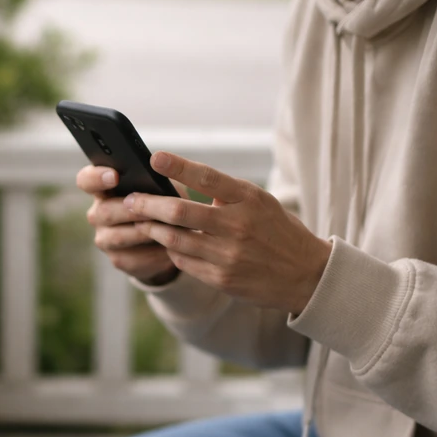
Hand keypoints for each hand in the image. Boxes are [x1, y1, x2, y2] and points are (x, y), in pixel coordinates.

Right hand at [78, 165, 181, 284]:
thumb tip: (160, 181)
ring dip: (143, 231)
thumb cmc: (164, 202)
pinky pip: (132, 258)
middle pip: (104, 211)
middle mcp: (98, 214)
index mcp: (104, 189)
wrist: (172, 238)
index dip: (96, 177)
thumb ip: (156, 181)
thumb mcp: (162, 186)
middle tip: (154, 207)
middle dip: (130, 209)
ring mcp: (105, 238)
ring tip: (168, 227)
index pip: (86, 180)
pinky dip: (153, 252)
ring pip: (117, 236)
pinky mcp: (118, 259)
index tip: (115, 176)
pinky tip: (170, 248)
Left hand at [124, 152, 330, 314]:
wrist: (306, 275)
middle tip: (130, 200)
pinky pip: (183, 261)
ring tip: (140, 220)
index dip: (178, 166)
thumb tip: (183, 181)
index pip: (207, 178)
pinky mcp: (221, 278)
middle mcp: (238, 226)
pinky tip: (164, 243)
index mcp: (249, 199)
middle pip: (180, 211)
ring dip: (152, 229)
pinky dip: (170, 250)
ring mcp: (228, 255)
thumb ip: (226, 194)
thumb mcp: (261, 203)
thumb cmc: (277, 232)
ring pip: (174, 239)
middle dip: (148, 204)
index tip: (154, 157)